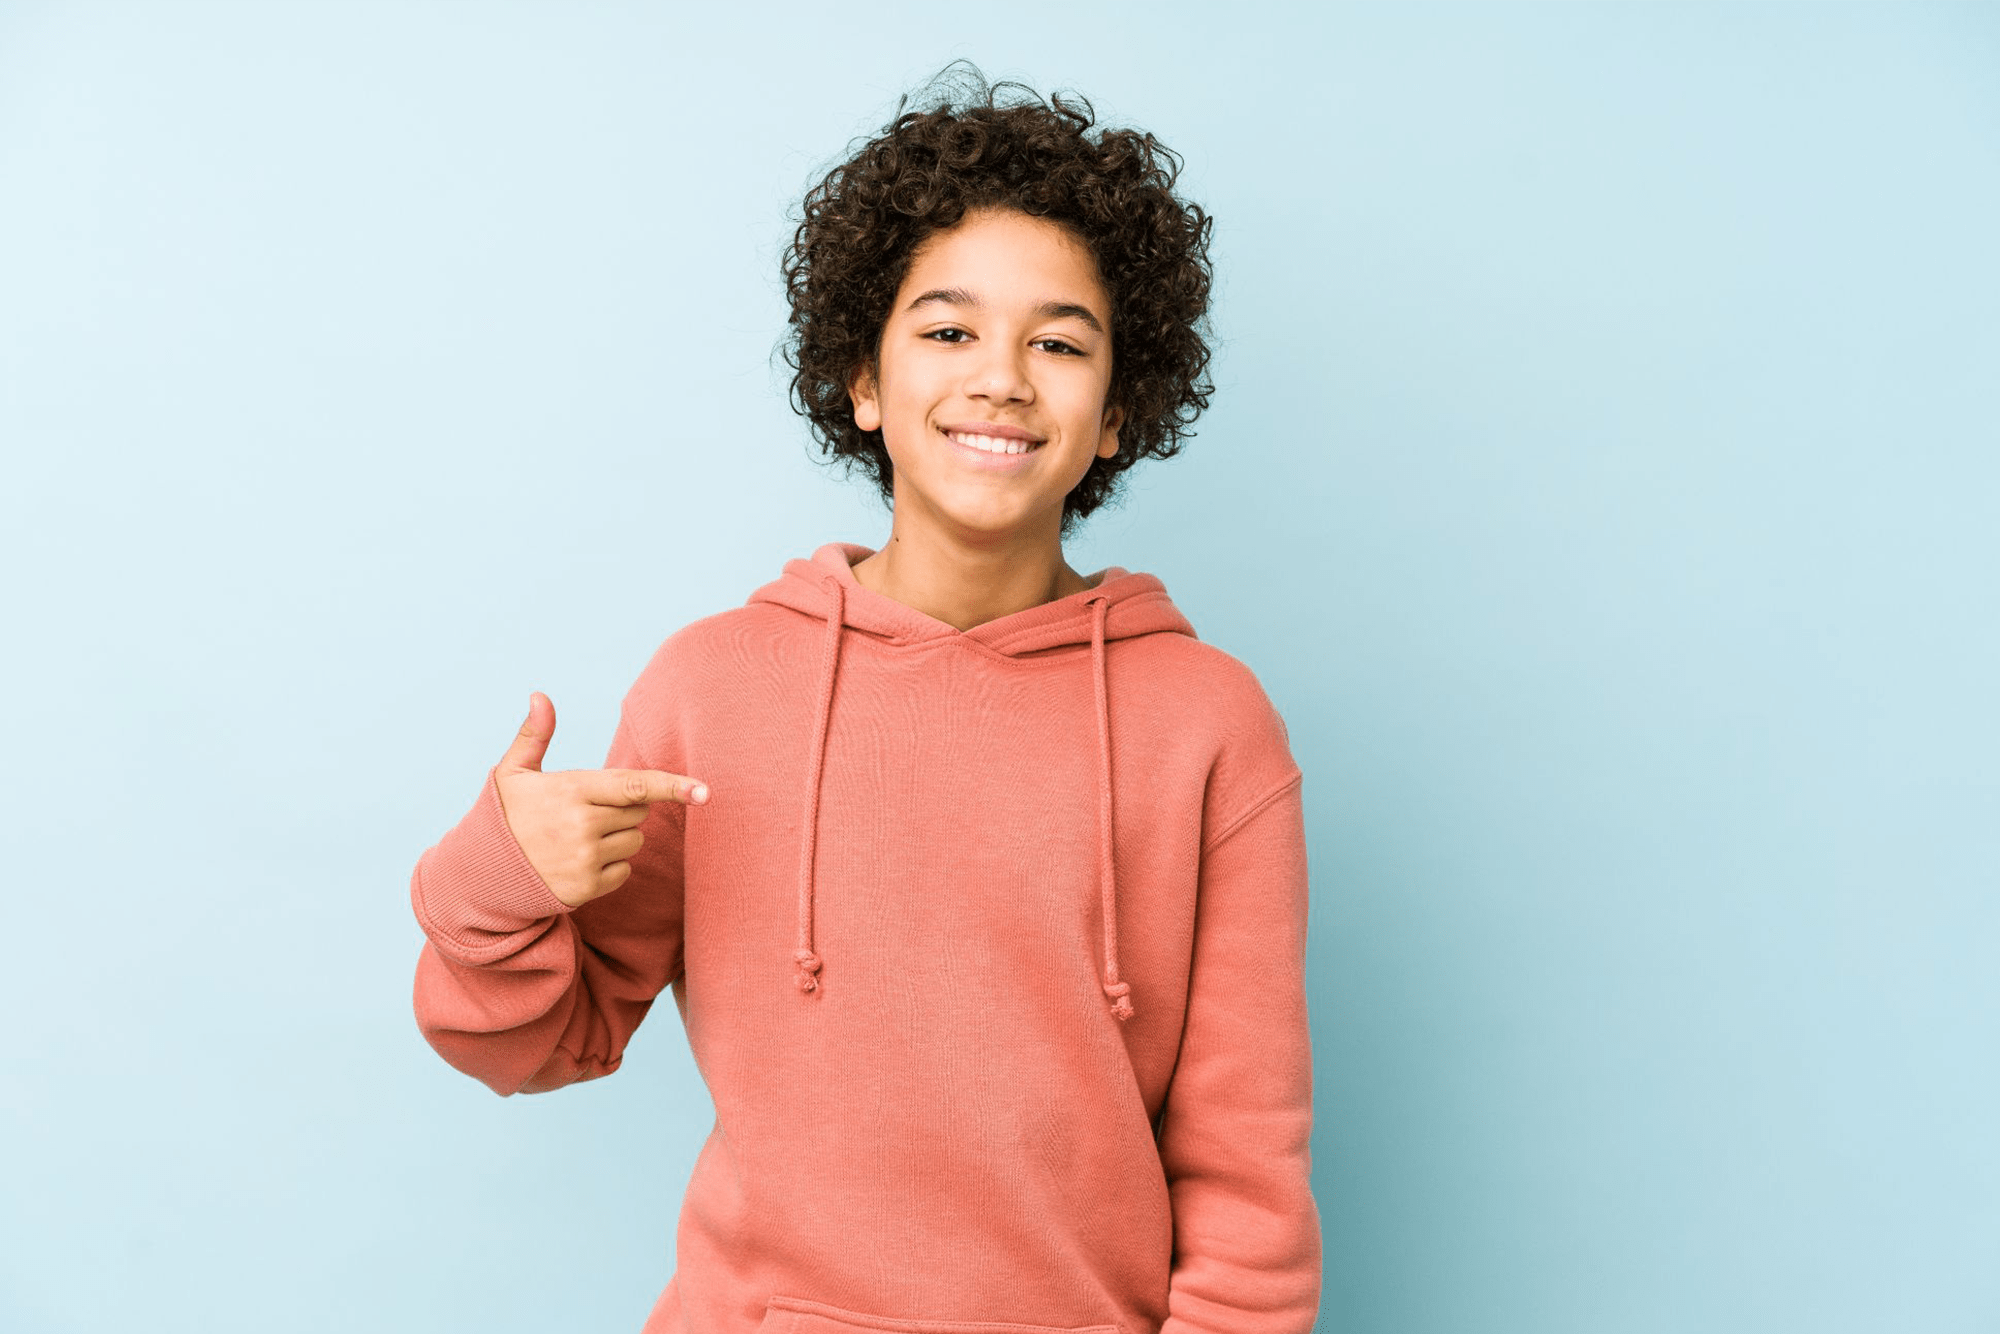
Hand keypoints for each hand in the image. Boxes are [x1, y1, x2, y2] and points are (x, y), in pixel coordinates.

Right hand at [493, 691, 706, 907]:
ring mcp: (585, 859)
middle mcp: (582, 825)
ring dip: (618, 837)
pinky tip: (577, 862)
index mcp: (571, 790)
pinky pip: (624, 870)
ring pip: (635, 841)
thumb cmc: (504, 816)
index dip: (673, 787)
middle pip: (638, 812)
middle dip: (622, 809)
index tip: (705, 792)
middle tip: (583, 812)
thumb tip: (540, 696)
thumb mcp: (512, 772)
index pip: (634, 786)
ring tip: (577, 837)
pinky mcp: (587, 888)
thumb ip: (534, 735)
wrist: (481, 874)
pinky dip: (610, 866)